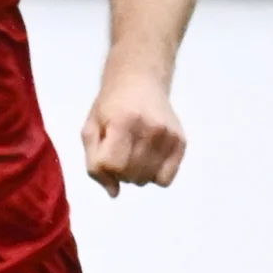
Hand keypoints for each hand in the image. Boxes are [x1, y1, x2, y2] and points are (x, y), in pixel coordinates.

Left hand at [80, 70, 187, 195]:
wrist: (140, 80)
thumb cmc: (111, 105)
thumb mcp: (91, 128)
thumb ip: (94, 162)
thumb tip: (113, 192)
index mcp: (124, 121)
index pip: (112, 165)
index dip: (103, 167)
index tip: (104, 153)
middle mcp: (150, 129)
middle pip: (130, 175)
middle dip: (119, 172)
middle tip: (119, 152)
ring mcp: (168, 136)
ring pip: (147, 179)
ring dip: (136, 175)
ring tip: (134, 154)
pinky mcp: (181, 142)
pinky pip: (166, 179)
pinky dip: (154, 175)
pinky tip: (149, 159)